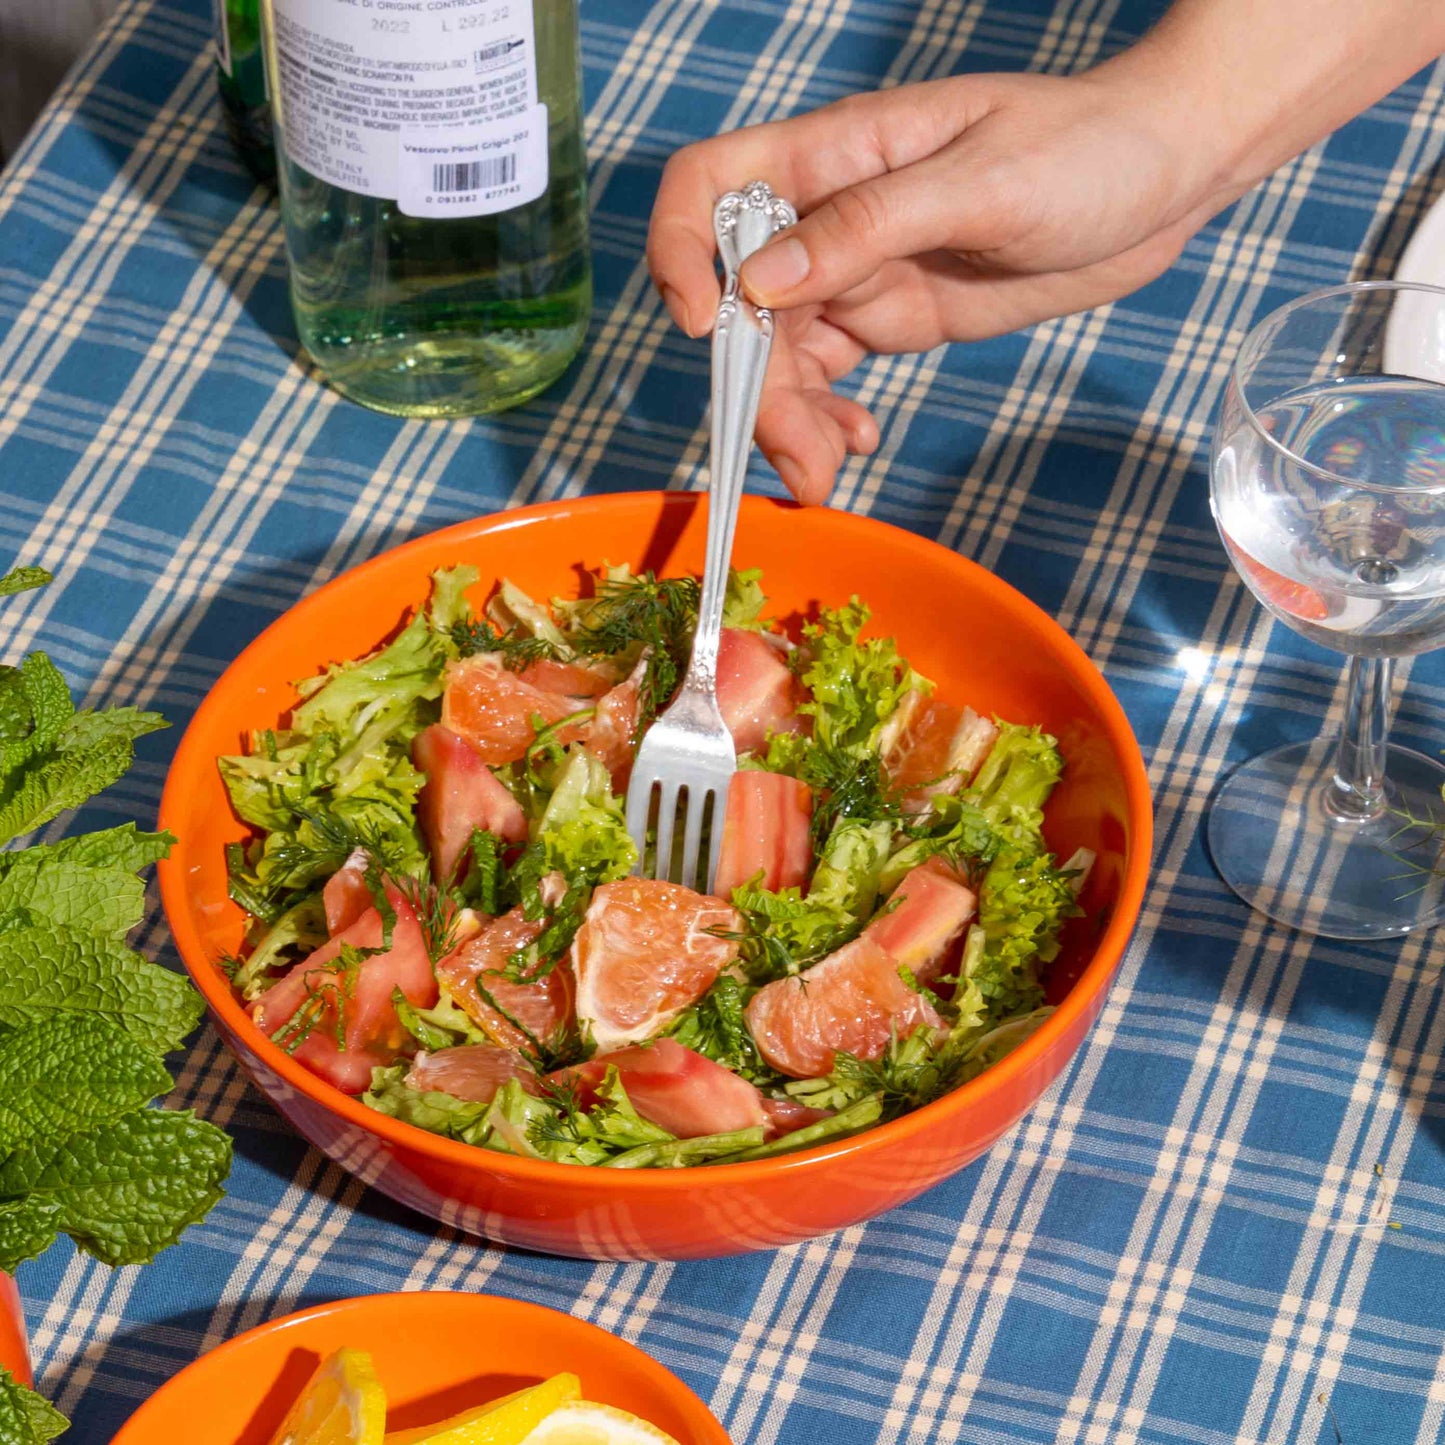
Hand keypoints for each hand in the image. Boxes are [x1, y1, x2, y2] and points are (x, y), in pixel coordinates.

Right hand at [647, 65, 1230, 502]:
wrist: (1166, 177)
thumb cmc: (1085, 148)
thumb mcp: (982, 183)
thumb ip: (868, 227)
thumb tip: (760, 281)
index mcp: (836, 156)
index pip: (710, 186)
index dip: (681, 252)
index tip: (698, 326)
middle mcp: (829, 216)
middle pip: (741, 303)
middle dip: (754, 384)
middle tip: (800, 455)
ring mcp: (858, 272)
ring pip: (780, 354)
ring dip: (788, 420)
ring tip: (824, 474)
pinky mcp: (892, 316)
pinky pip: (828, 377)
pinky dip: (827, 419)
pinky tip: (857, 442)